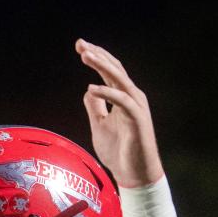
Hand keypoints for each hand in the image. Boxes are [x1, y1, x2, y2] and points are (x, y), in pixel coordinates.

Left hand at [76, 39, 163, 188]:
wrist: (134, 174)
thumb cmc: (119, 152)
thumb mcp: (100, 126)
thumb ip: (95, 107)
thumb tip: (88, 91)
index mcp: (122, 97)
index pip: (109, 71)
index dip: (95, 57)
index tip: (80, 46)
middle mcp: (131, 96)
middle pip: (114, 69)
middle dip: (97, 54)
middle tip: (80, 43)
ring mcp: (136, 106)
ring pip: (119, 79)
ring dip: (102, 66)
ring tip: (85, 55)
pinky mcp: (137, 119)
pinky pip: (121, 101)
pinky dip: (106, 93)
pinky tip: (91, 88)